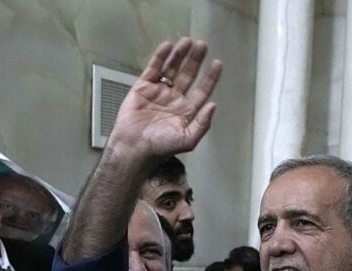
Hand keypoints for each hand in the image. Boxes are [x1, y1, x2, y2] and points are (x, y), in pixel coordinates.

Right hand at [108, 37, 222, 160]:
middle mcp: (174, 99)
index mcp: (187, 111)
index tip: (218, 63)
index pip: (202, 90)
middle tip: (203, 45)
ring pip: (171, 69)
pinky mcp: (143, 87)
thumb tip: (214, 105)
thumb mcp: (187, 140)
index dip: (210, 77)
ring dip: (179, 55)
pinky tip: (168, 46)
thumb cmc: (160, 147)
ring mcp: (159, 92)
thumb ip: (202, 124)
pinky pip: (153, 69)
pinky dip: (160, 57)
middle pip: (188, 75)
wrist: (134, 147)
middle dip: (195, 61)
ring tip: (187, 41)